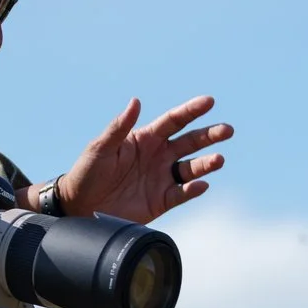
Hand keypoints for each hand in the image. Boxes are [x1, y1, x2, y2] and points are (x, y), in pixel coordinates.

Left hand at [54, 96, 230, 223]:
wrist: (79, 206)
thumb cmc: (87, 172)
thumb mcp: (100, 147)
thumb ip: (119, 127)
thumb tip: (136, 101)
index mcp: (145, 138)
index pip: (174, 120)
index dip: (192, 110)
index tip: (209, 102)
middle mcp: (158, 156)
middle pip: (190, 142)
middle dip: (209, 136)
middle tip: (227, 130)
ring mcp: (161, 178)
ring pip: (191, 168)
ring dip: (206, 164)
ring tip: (218, 160)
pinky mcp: (160, 201)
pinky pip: (181, 193)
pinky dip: (193, 189)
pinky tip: (201, 184)